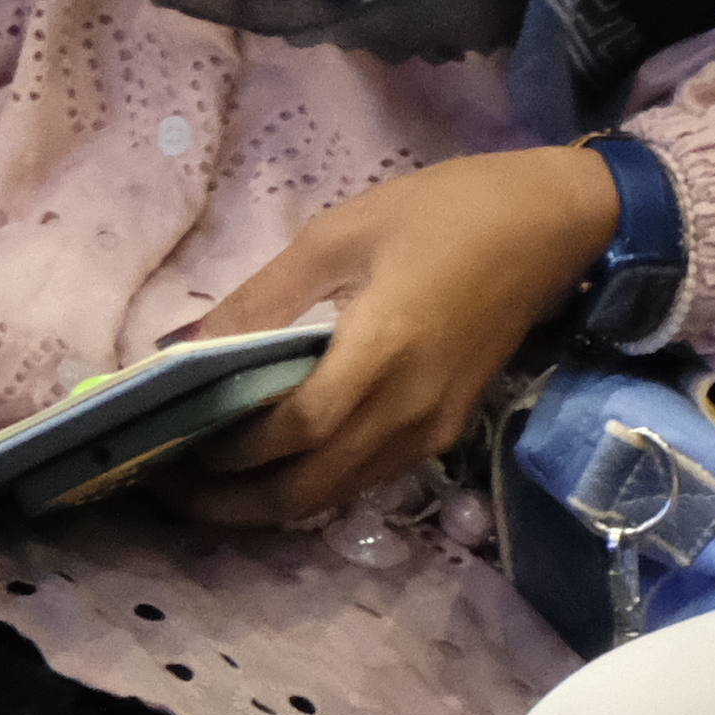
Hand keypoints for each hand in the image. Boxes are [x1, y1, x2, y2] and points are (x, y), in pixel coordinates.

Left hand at [162, 144, 620, 526]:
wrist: (551, 226)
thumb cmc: (443, 212)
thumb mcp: (340, 232)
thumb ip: (262, 298)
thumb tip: (180, 346)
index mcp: (382, 352)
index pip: (290, 431)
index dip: (225, 448)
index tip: (167, 439)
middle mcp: (407, 411)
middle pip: (306, 490)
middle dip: (229, 503)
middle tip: (164, 485)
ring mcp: (430, 431)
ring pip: (334, 495)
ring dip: (265, 502)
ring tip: (203, 481)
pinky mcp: (443, 432)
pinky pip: (363, 477)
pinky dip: (309, 483)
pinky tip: (271, 461)